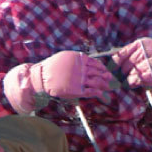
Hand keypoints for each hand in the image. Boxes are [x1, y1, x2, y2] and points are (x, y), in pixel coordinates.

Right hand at [2, 50, 116, 113]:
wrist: (41, 78)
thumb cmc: (52, 68)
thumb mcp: (64, 58)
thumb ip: (76, 59)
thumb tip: (86, 61)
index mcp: (79, 59)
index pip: (95, 63)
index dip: (102, 68)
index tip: (105, 71)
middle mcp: (81, 68)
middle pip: (98, 72)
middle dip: (106, 76)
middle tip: (111, 79)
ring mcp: (80, 79)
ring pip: (97, 81)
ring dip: (104, 84)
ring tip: (108, 87)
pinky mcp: (77, 90)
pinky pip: (91, 91)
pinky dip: (97, 92)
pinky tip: (100, 94)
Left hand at [111, 37, 151, 95]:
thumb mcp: (144, 51)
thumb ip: (129, 55)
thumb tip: (110, 65)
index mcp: (141, 44)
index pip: (119, 55)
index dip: (113, 65)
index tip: (111, 71)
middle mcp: (144, 51)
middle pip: (123, 67)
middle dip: (123, 74)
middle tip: (125, 78)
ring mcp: (149, 62)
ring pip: (129, 75)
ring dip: (129, 80)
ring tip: (135, 79)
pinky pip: (136, 80)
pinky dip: (136, 83)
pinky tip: (140, 82)